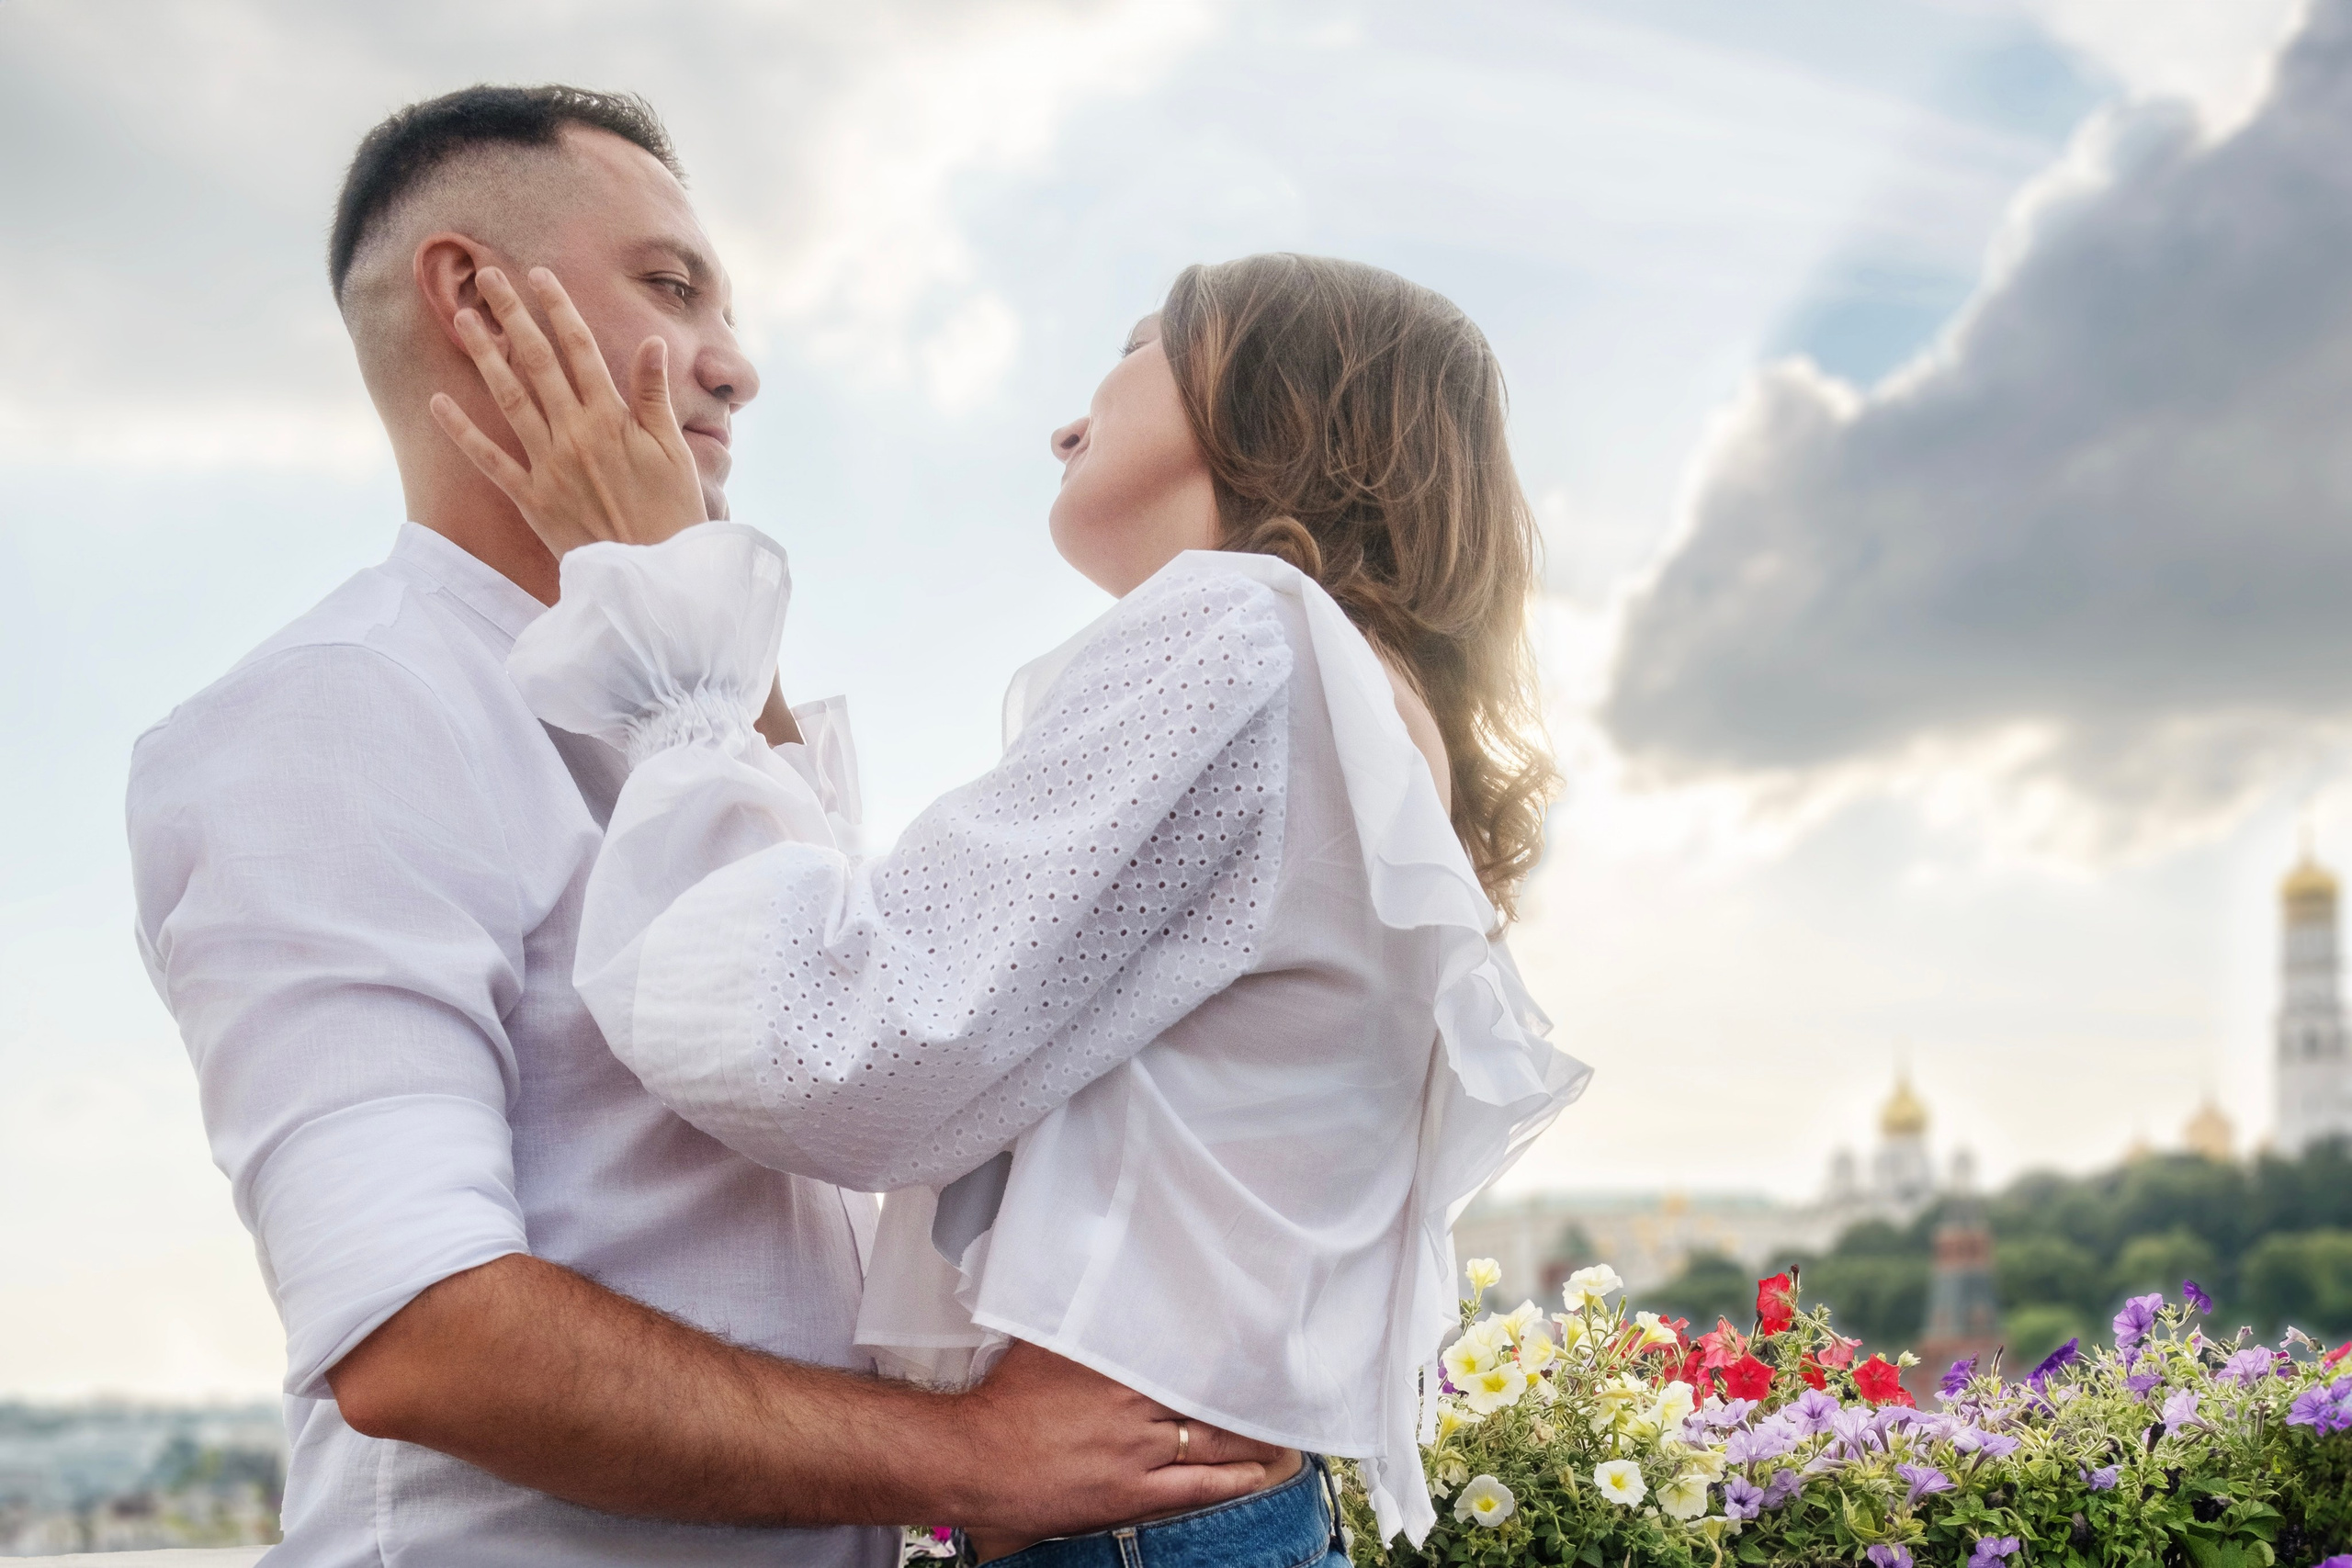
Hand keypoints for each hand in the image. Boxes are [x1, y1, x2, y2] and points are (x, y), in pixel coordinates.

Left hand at [430, 266, 706, 556]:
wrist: (654, 576)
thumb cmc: (673, 513)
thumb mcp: (676, 451)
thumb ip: (655, 396)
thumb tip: (649, 343)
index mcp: (612, 419)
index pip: (581, 349)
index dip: (559, 309)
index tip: (540, 275)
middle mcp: (575, 434)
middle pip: (537, 362)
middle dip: (512, 315)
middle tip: (488, 277)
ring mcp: (548, 465)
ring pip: (508, 398)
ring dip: (484, 355)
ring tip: (462, 319)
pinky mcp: (531, 499)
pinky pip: (489, 460)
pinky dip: (462, 432)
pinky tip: (438, 403)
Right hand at [944, 1341, 1291, 1546]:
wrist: (974, 1459)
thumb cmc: (1002, 1401)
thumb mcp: (1042, 1343)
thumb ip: (1079, 1317)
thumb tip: (1095, 1273)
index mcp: (1117, 1364)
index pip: (1186, 1352)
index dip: (1225, 1351)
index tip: (1256, 1341)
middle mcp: (1136, 1405)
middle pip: (1207, 1396)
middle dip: (1246, 1393)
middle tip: (1281, 1385)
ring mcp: (1137, 1452)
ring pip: (1211, 1441)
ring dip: (1249, 1437)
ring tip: (1279, 1428)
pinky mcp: (1131, 1493)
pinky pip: (1195, 1486)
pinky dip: (1231, 1480)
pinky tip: (1255, 1474)